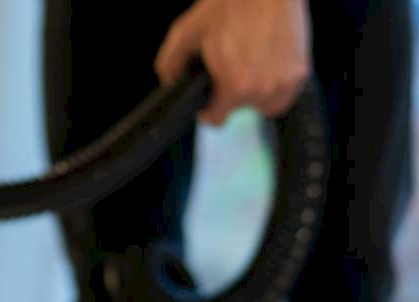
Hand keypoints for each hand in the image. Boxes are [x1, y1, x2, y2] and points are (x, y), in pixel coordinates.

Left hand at [155, 0, 311, 125]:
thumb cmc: (230, 4)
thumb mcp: (186, 32)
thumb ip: (170, 66)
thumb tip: (170, 84)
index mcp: (235, 85)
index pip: (216, 119)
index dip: (206, 107)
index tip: (206, 96)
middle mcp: (264, 89)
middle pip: (240, 110)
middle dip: (230, 95)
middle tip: (227, 69)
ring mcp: (287, 81)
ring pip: (265, 106)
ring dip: (254, 94)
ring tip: (246, 68)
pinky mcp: (302, 71)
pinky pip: (286, 93)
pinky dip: (275, 84)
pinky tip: (264, 64)